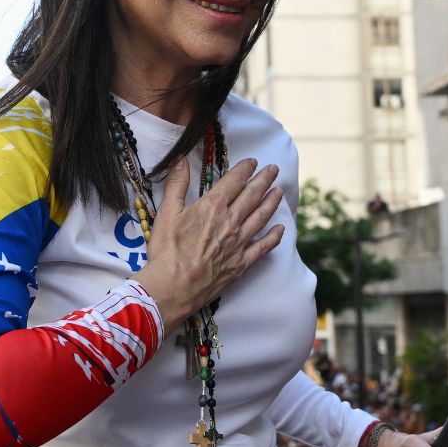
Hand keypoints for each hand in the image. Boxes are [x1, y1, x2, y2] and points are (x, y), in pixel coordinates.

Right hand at [133, 157, 283, 327]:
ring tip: (279, 192)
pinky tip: (280, 230)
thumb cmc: (167, 251)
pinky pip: (263, 247)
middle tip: (274, 169)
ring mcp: (239, 243)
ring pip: (261, 217)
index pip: (234, 181)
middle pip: (252, 196)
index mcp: (213, 206)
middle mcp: (231, 221)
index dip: (245, 169)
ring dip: (271, 202)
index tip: (253, 162)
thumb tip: (180, 159)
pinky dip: (274, 237)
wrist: (173, 287)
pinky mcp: (241, 263)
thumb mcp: (166, 212)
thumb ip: (176, 184)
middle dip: (264, 180)